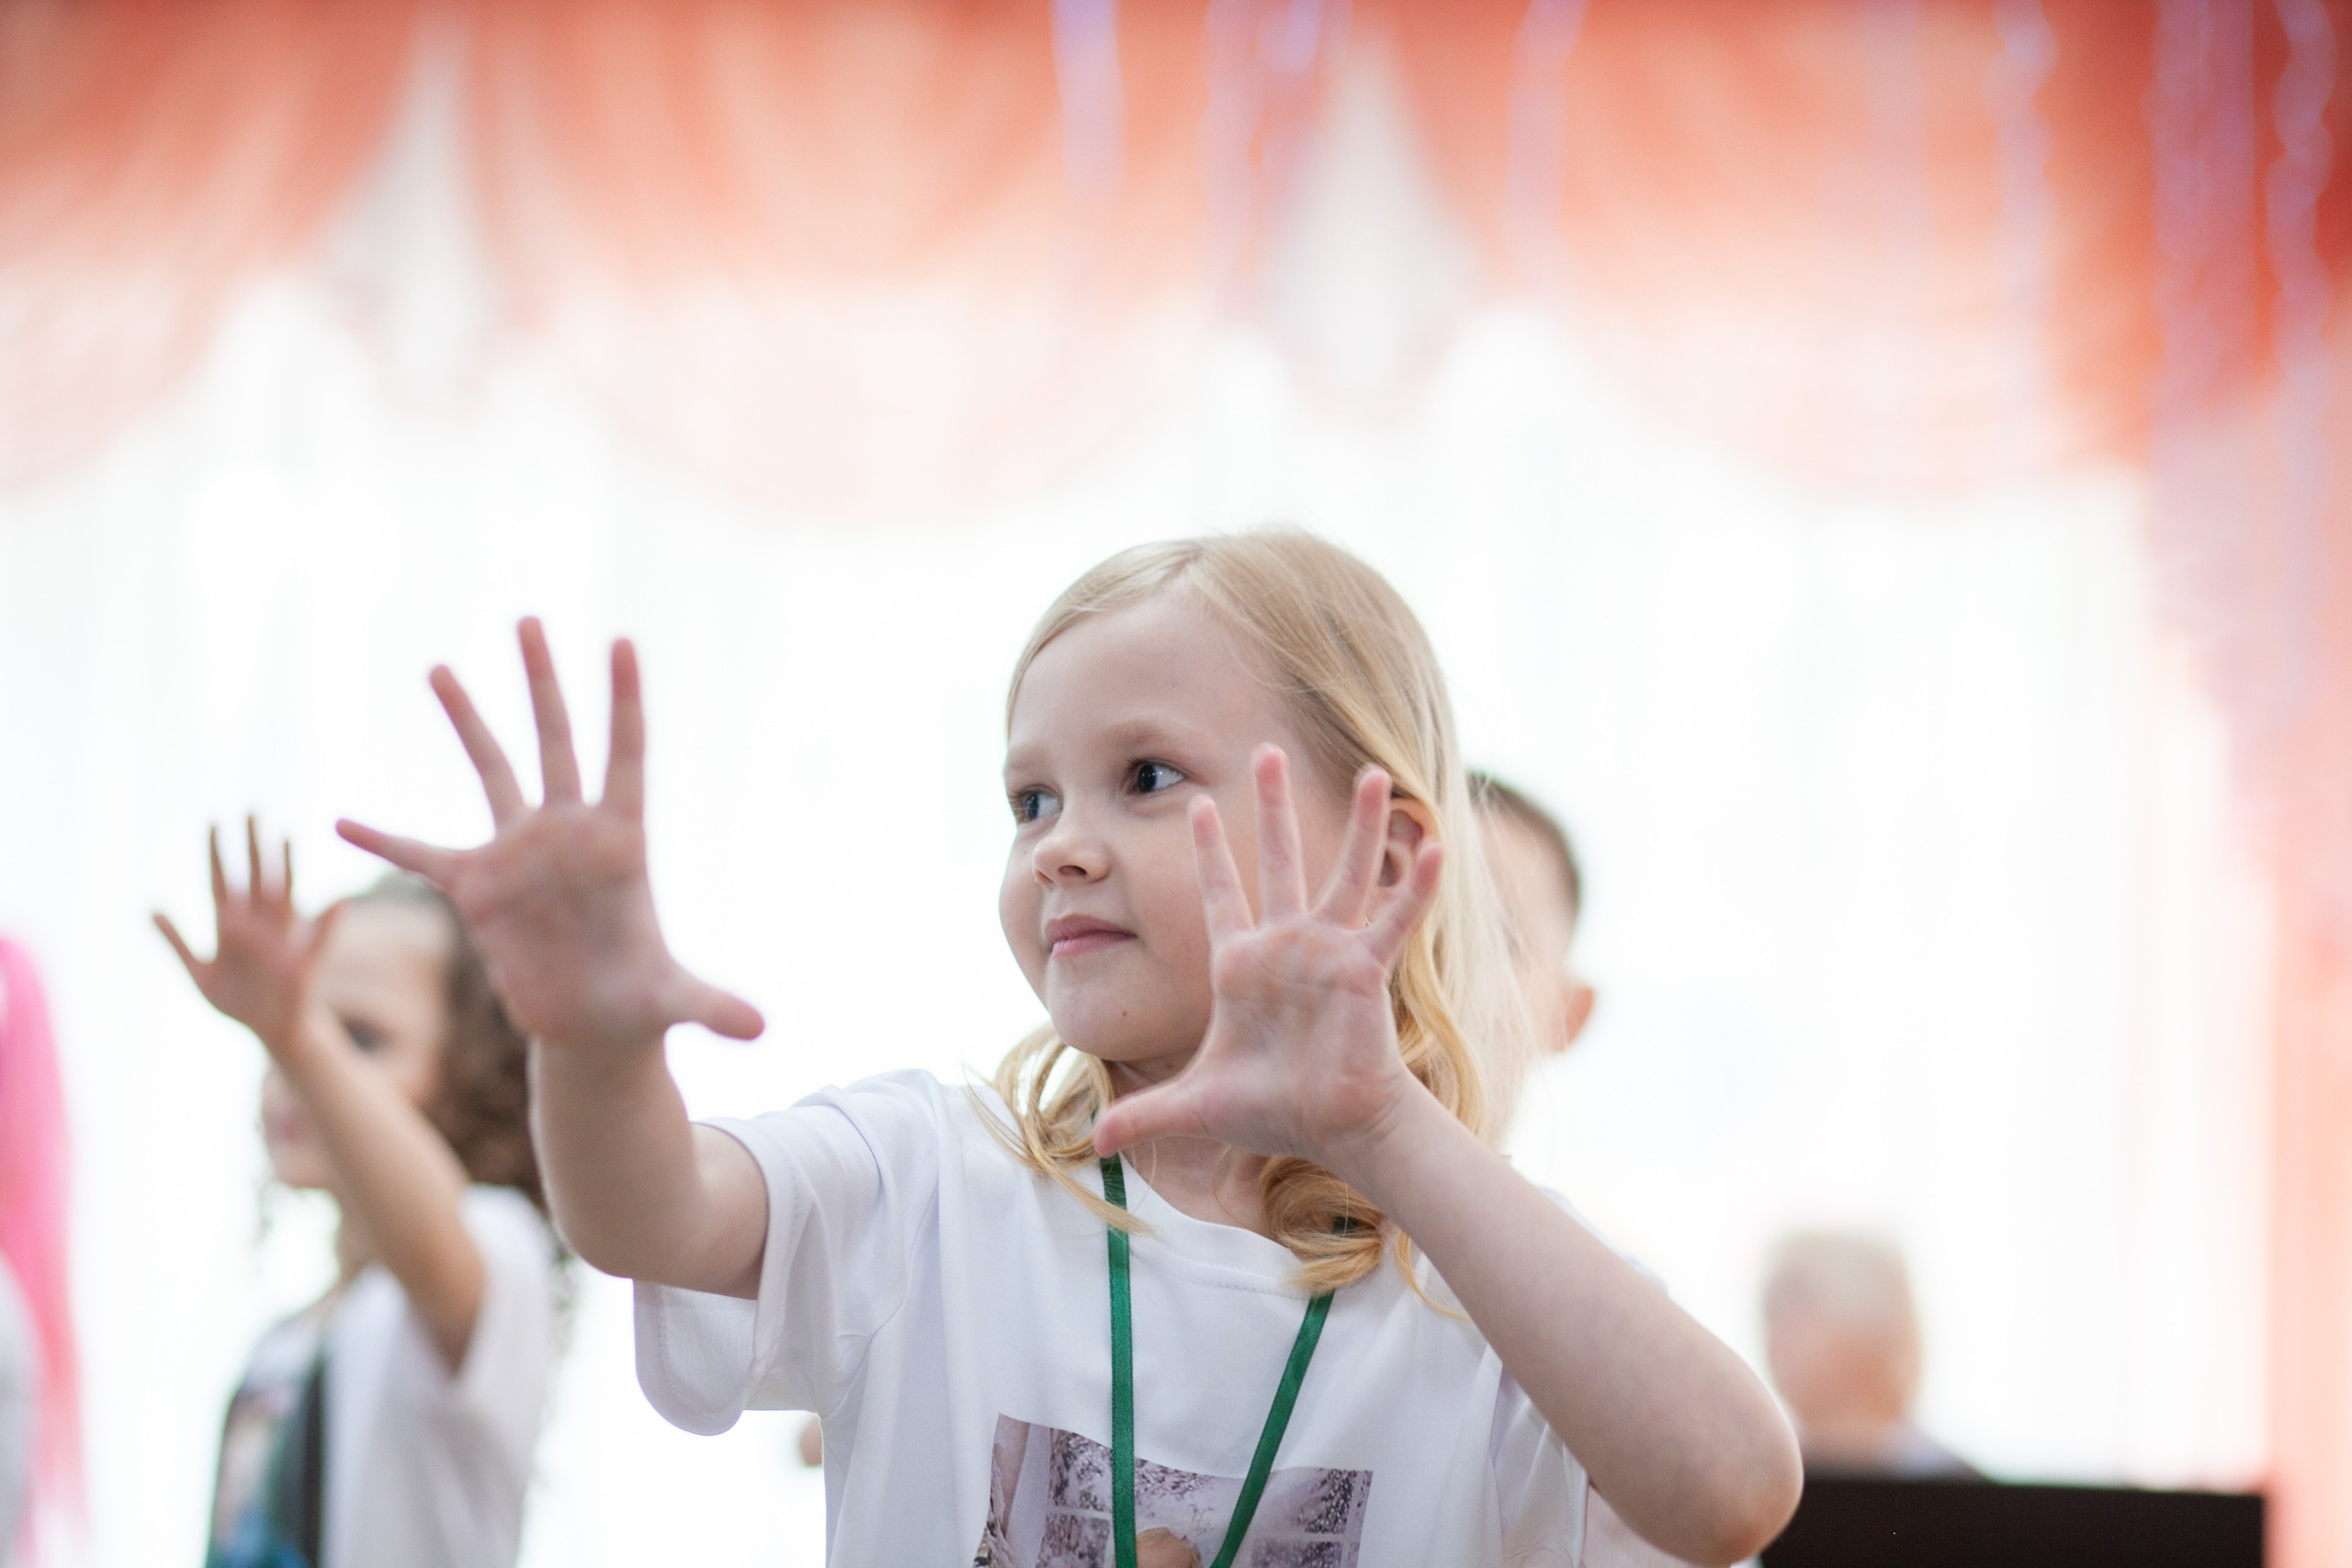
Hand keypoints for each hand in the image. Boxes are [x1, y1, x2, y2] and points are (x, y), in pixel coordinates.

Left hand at [156, 820, 340, 1056]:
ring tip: (285, 836)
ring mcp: (281, 942)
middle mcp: (258, 926)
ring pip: (283, 896)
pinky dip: (328, 925)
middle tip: (250, 809)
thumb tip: (151, 907)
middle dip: (251, 844)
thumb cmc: (235, 1002)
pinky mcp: (302, 966)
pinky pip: (319, 943)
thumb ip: (176, 942)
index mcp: (231, 927)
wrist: (268, 1031)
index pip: (222, 881)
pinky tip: (338, 903)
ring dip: (285, 867)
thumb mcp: (197, 974)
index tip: (213, 821)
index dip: (217, 853)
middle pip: (254, 877)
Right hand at [336, 619, 761, 1055]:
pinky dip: (385, 840)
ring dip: (468, 720)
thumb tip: (761, 1029)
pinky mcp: (479, 889)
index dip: (624, 700)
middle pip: (556, 740)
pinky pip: (423, 855)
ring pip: (492, 771)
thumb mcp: (672, 1002)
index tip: (622, 639)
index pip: (626, 755)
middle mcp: (569, 832)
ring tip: (440, 665)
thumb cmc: (639, 1002)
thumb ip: (711, 1005)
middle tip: (529, 618)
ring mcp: (521, 853)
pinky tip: (340, 822)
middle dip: (543, 682)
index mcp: (621, 842)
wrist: (594, 1024)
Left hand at [1091, 747, 1443, 1178]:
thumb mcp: (1194, 1107)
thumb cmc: (1269, 1112)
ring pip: (1345, 874)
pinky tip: (1434, 845)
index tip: (1201, 803)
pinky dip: (1414, 886)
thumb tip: (1091, 1145)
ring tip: (1373, 771)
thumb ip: (1143, 1116)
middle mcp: (1284, 947)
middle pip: (1278, 860)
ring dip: (1359, 824)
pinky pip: (1394, 920)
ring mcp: (1327, 954)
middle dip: (1273, 806)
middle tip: (1267, 750)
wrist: (1330, 1129)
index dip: (1210, 851)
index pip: (1220, 893)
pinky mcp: (1365, 970)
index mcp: (1240, 965)